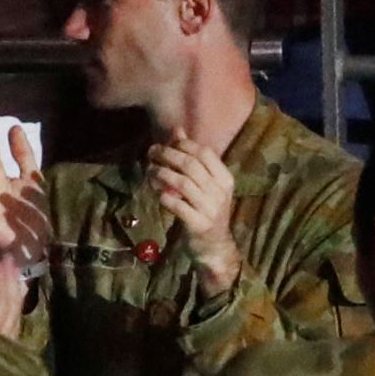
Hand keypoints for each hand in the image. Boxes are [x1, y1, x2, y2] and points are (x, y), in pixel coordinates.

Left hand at [149, 131, 241, 291]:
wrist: (214, 245)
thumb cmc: (205, 209)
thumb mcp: (204, 184)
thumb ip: (192, 158)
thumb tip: (177, 129)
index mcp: (225, 178)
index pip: (204, 152)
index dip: (182, 144)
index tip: (164, 143)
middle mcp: (220, 191)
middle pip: (191, 165)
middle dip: (167, 155)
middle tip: (150, 152)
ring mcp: (211, 209)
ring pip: (181, 183)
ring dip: (160, 173)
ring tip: (149, 171)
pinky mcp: (198, 224)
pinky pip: (176, 204)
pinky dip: (163, 195)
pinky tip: (156, 193)